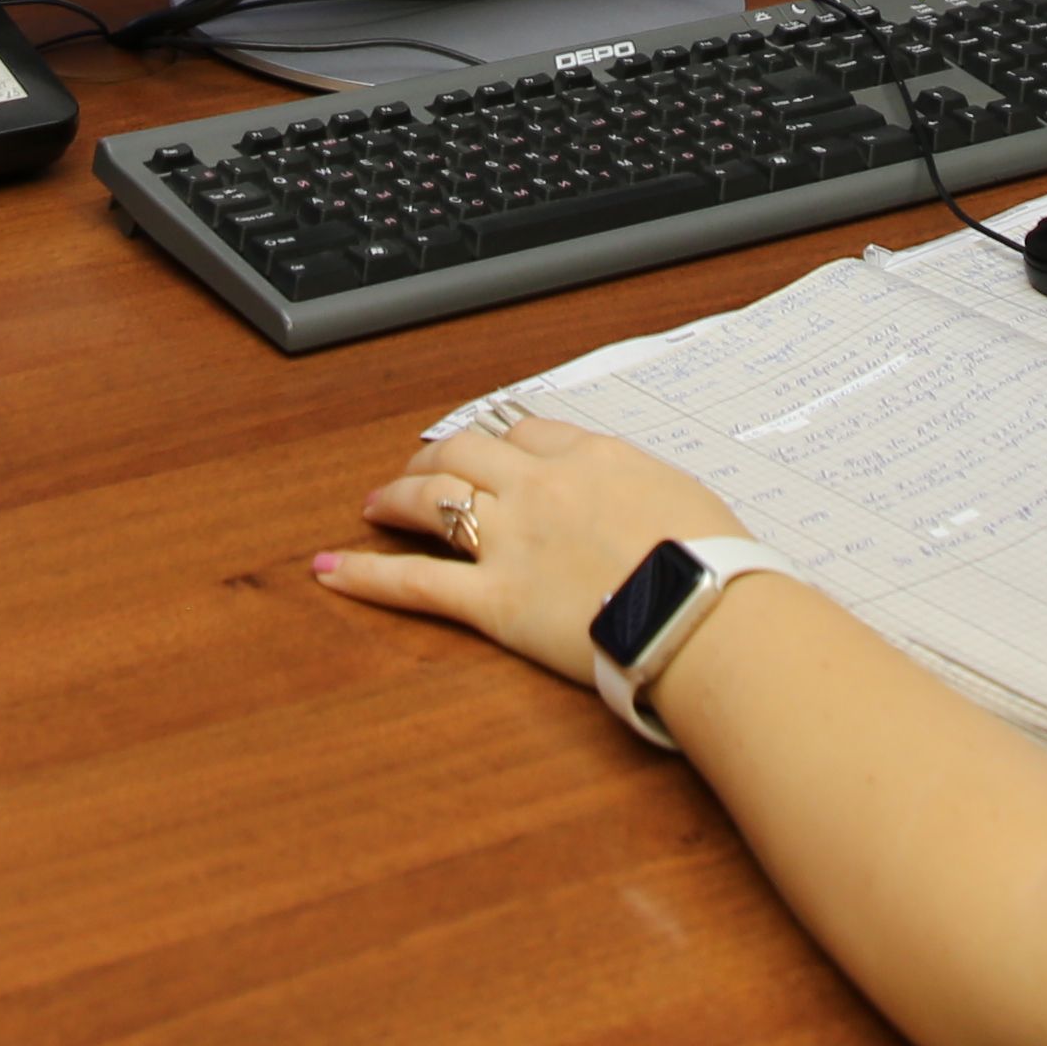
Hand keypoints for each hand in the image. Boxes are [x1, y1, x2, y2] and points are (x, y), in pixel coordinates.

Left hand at [319, 413, 749, 685]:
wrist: (707, 612)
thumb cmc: (716, 564)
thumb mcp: (689, 499)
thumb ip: (646, 490)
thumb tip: (639, 500)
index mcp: (592, 457)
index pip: (527, 433)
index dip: (501, 440)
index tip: (491, 449)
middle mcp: (541, 486)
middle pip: (467, 452)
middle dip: (436, 456)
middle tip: (417, 469)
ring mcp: (511, 540)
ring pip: (433, 499)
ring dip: (397, 496)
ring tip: (375, 504)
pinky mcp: (494, 601)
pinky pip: (416, 583)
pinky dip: (367, 576)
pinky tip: (330, 571)